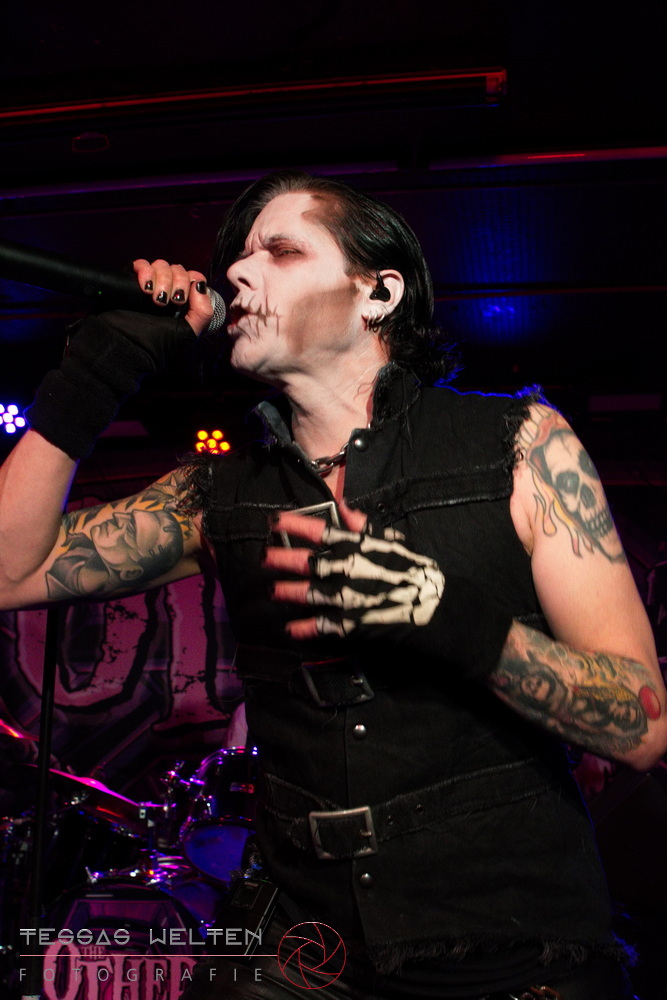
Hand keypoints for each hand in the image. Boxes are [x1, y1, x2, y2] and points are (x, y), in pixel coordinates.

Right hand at [133, 258, 212, 335]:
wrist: (130, 345)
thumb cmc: (158, 342)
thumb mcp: (189, 332)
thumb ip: (203, 312)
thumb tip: (200, 285)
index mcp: (182, 300)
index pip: (193, 277)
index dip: (192, 281)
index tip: (185, 298)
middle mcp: (167, 289)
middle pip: (178, 269)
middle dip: (178, 283)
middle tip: (172, 301)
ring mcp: (150, 283)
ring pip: (161, 265)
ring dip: (163, 280)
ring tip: (156, 299)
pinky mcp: (131, 279)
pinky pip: (141, 264)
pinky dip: (146, 272)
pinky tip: (146, 288)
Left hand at [264, 501, 443, 640]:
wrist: (431, 607)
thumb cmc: (412, 569)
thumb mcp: (391, 541)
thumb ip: (364, 525)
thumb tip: (343, 505)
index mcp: (354, 546)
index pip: (318, 530)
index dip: (293, 524)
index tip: (273, 520)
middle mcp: (344, 569)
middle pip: (304, 562)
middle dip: (280, 558)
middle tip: (263, 557)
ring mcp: (343, 597)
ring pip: (305, 593)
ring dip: (286, 591)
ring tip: (272, 590)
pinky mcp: (347, 622)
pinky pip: (319, 626)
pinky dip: (303, 629)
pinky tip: (289, 629)